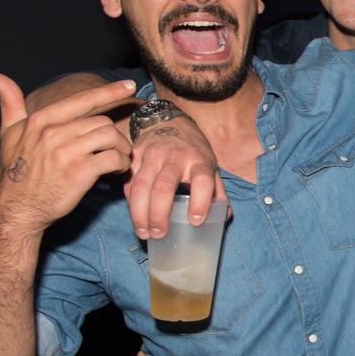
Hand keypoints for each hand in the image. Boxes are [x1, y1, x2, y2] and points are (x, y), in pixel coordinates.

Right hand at [0, 74, 133, 232]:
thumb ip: (10, 104)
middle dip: (115, 135)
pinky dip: (122, 163)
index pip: (82, 100)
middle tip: (116, 148)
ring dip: (122, 148)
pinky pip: (114, 158)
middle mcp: (54, 132)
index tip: (129, 86)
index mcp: (41, 120)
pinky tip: (117, 169)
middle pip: (102, 122)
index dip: (109, 91)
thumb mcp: (8, 133)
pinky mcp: (80, 172)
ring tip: (119, 158)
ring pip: (111, 137)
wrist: (17, 207)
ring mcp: (67, 152)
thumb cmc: (16, 170)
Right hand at [128, 112, 226, 239]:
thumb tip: (224, 218)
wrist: (169, 121)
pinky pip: (129, 183)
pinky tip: (135, 217)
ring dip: (139, 213)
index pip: (202, 180)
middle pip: (164, 187)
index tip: (196, 221)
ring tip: (143, 233)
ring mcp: (151, 156)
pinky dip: (130, 203)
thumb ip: (217, 191)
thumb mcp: (210, 165)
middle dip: (159, 214)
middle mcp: (174, 157)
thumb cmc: (193, 149)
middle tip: (159, 234)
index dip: (200, 202)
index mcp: (198, 160)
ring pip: (140, 187)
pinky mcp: (134, 156)